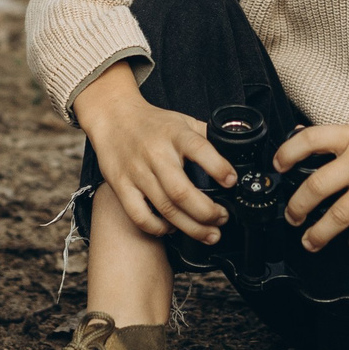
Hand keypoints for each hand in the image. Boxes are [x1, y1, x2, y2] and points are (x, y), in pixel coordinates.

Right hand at [73, 63, 237, 245]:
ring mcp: (136, 172)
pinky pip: (140, 216)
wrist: (113, 116)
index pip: (199, 149)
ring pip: (165, 209)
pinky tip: (172, 228)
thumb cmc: (152, 123)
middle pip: (182, 192)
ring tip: (210, 233)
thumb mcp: (183, 121)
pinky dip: (159, 228)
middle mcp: (155, 154)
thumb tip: (236, 154)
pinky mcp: (121, 186)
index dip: (218, 168)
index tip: (231, 182)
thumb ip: (206, 137)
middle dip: (208, 212)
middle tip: (222, 218)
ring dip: (192, 227)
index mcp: (174, 134)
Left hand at [277, 108, 348, 252]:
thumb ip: (344, 145)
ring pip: (336, 215)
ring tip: (311, 241)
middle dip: (297, 207)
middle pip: (315, 185)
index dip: (287, 153)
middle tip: (291, 217)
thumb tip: (305, 149)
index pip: (310, 139)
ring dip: (319, 233)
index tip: (276, 167)